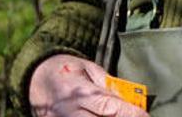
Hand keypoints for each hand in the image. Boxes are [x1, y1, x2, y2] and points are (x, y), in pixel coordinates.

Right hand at [29, 54, 149, 116]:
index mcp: (79, 90)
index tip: (145, 116)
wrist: (36, 78)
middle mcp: (69, 110)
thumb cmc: (67, 71)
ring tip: (120, 115)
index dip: (129, 113)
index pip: (108, 106)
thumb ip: (109, 86)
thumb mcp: (90, 70)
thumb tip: (130, 100)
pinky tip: (101, 116)